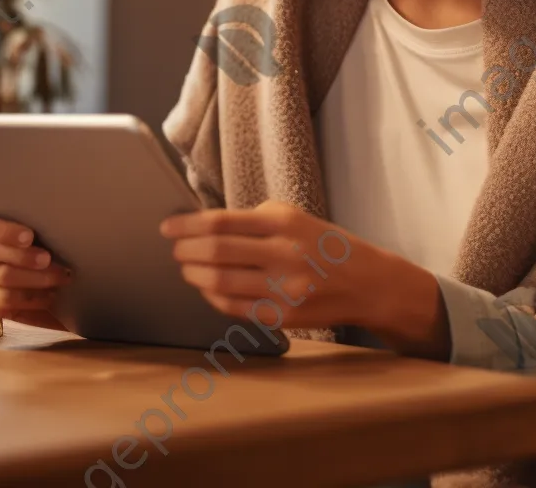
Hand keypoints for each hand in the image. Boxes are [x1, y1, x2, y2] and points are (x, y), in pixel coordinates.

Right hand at [0, 210, 70, 329]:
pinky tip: (49, 297)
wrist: (53, 281)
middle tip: (48, 259)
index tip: (29, 236)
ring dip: (32, 279)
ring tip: (58, 279)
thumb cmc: (51, 247)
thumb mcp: (49, 233)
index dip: (4, 230)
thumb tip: (60, 220)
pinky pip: (1, 303)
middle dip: (22, 256)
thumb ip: (45, 226)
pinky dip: (29, 300)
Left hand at [160, 200, 449, 359]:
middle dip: (186, 251)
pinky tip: (207, 288)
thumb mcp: (296, 217)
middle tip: (175, 248)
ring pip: (220, 283)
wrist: (368, 282)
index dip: (188, 225)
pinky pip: (234, 308)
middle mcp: (283, 254)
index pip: (222, 223)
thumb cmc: (325, 244)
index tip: (168, 226)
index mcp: (284, 223)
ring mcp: (283, 289)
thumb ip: (256, 220)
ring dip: (194, 275)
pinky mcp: (283, 317)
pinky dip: (213, 297)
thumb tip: (206, 226)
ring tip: (187, 267)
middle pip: (216, 253)